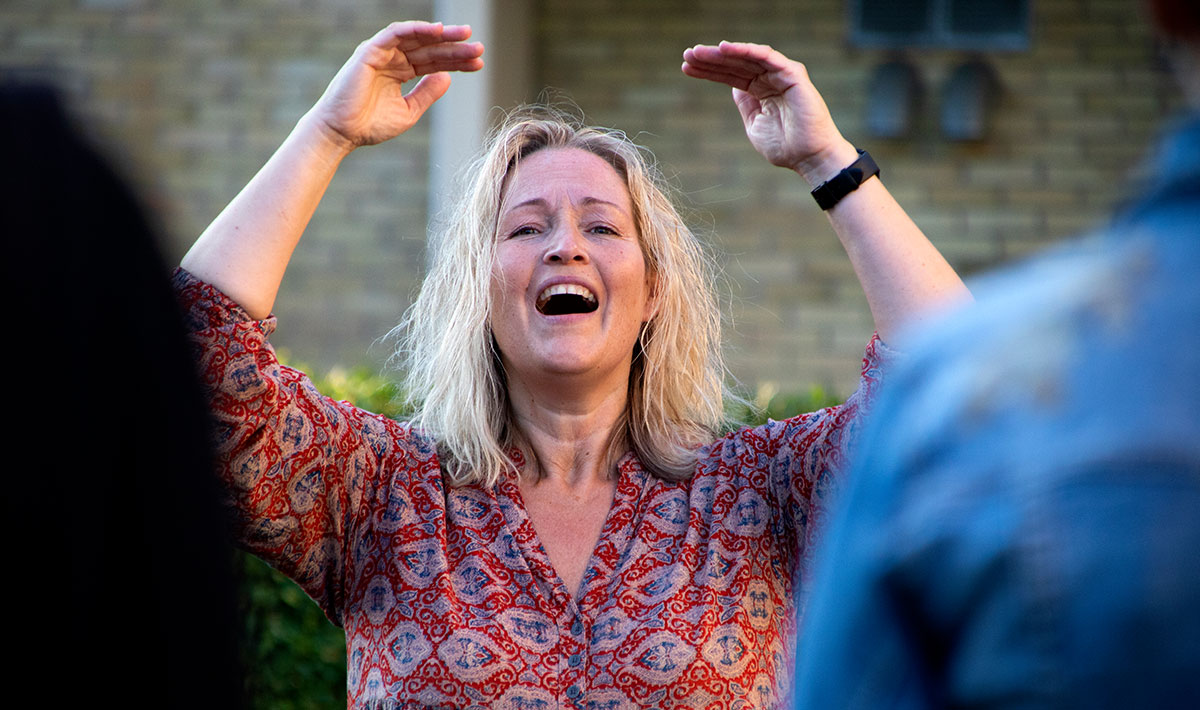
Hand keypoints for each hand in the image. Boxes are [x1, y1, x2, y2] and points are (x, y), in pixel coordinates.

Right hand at [310, 21, 483, 151]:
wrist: (342, 133)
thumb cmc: (371, 125)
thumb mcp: (409, 111)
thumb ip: (427, 93)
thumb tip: (448, 76)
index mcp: (401, 72)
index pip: (434, 62)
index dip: (457, 62)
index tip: (479, 63)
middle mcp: (393, 59)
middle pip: (430, 49)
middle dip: (455, 47)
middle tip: (479, 47)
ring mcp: (382, 53)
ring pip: (416, 38)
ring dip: (441, 35)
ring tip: (465, 34)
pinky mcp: (370, 51)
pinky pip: (395, 34)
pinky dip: (415, 30)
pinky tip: (437, 31)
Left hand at [682, 41, 854, 184]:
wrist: (808, 158)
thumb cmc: (785, 146)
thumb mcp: (754, 124)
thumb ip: (744, 103)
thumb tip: (732, 87)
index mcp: (760, 91)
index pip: (730, 76)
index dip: (709, 71)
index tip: (686, 67)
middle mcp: (770, 79)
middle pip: (735, 64)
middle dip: (710, 59)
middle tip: (687, 55)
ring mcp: (781, 75)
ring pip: (748, 57)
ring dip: (723, 52)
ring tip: (699, 52)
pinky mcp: (792, 74)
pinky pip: (767, 57)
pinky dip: (746, 51)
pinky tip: (725, 48)